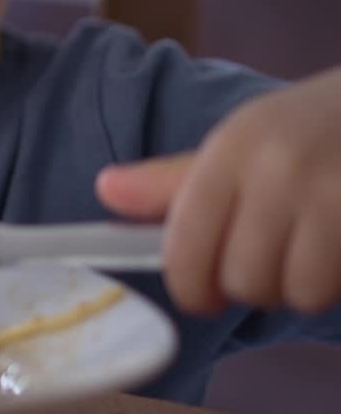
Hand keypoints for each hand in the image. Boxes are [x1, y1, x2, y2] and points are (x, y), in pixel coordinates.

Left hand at [95, 66, 340, 314]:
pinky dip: (335, 283)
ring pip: (294, 293)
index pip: (185, 246)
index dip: (189, 286)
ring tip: (309, 251)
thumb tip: (106, 190)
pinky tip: (335, 250)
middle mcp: (278, 170)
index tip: (201, 295)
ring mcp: (333, 196)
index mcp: (232, 148)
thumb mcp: (241, 141)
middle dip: (251, 284)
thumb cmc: (308, 129)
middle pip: (240, 280)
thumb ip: (175, 179)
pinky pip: (336, 289)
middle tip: (268, 257)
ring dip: (299, 287)